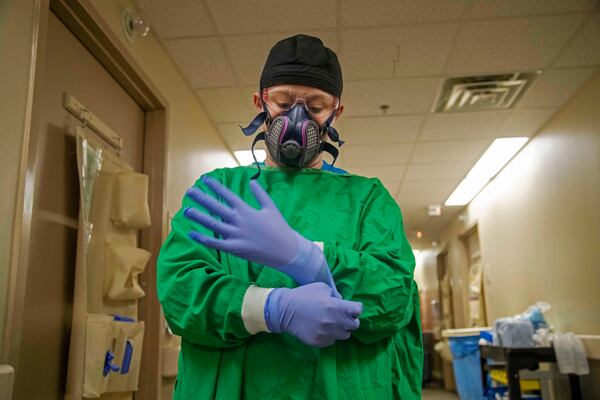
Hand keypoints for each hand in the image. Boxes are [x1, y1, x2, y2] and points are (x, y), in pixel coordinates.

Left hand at [184, 176, 338, 293]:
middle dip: (202, 198)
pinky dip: (203, 239)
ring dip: (198, 217)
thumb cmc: (280, 228)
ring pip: (212, 224)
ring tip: (186, 210)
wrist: (286, 250)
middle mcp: (239, 221)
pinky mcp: (235, 248)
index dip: (215, 186)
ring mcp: (236, 235)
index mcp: (247, 209)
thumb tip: (251, 181)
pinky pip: (215, 243)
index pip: (227, 195)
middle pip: (216, 207)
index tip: (204, 179)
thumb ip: (260, 194)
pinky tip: (192, 233)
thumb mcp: (271, 208)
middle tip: (189, 192)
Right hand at [265, 283, 361, 346]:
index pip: (358, 310)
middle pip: (355, 325)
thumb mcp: (322, 288)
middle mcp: (335, 322)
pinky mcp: (320, 342)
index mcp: (336, 307)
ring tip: (332, 324)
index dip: (354, 308)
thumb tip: (342, 303)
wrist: (285, 310)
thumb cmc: (304, 295)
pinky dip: (330, 336)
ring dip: (341, 329)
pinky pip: (332, 341)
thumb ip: (335, 295)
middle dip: (350, 320)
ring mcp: (327, 334)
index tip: (349, 308)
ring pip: (345, 335)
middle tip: (341, 316)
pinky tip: (322, 329)